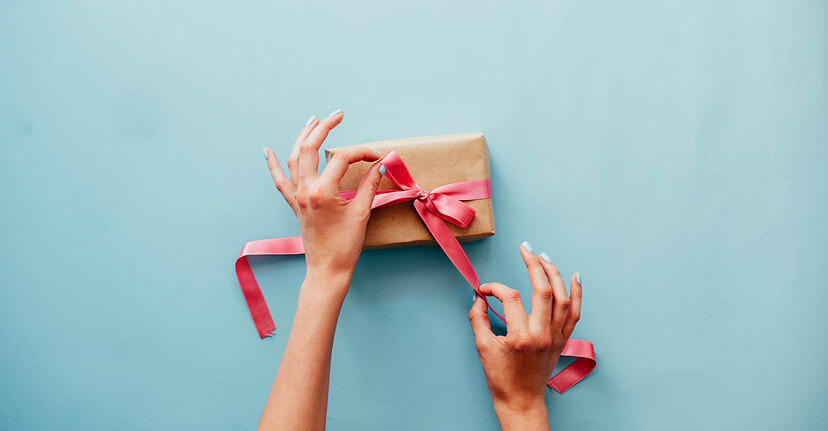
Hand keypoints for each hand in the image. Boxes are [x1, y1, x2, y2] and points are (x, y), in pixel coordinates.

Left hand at [263, 111, 381, 286]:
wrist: (327, 270)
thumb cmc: (345, 246)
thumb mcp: (361, 213)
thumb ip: (370, 185)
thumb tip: (380, 165)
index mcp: (322, 191)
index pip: (343, 158)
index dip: (363, 153)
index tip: (378, 158)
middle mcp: (305, 190)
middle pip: (311, 148)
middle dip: (324, 127)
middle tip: (338, 114)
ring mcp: (297, 196)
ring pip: (294, 157)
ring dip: (303, 137)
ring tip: (313, 121)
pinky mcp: (294, 204)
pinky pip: (280, 180)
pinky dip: (273, 164)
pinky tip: (266, 150)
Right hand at [468, 242, 581, 429]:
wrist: (520, 401)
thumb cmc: (500, 378)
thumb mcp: (482, 347)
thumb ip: (478, 318)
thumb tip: (479, 296)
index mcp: (521, 337)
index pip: (511, 298)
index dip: (495, 288)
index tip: (484, 290)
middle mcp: (542, 335)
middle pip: (543, 290)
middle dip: (534, 265)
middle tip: (525, 248)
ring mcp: (556, 337)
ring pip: (563, 298)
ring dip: (555, 273)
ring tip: (544, 256)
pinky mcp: (563, 340)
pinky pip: (575, 312)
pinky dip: (577, 293)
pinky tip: (575, 276)